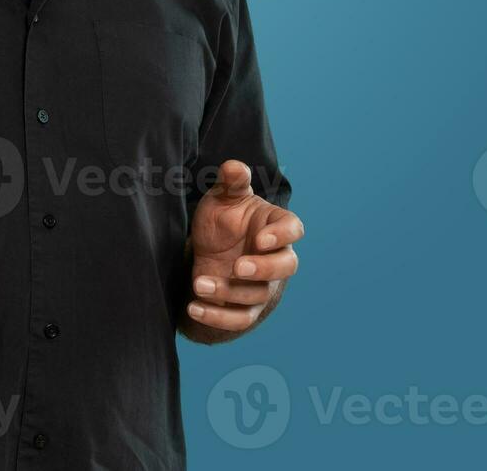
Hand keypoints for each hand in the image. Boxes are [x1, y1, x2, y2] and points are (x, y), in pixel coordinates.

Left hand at [186, 159, 302, 331]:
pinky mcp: (244, 307)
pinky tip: (193, 308)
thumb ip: (231, 182)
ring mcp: (263, 285)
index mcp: (276, 226)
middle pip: (287, 266)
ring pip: (257, 294)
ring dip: (229, 291)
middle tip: (239, 266)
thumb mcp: (222, 197)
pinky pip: (239, 319)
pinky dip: (217, 317)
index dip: (282, 236)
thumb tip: (233, 166)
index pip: (293, 229)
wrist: (209, 248)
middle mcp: (276, 257)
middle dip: (265, 269)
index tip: (260, 238)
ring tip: (199, 282)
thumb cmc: (223, 217)